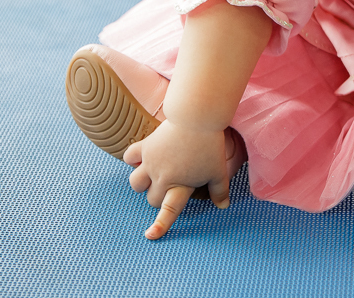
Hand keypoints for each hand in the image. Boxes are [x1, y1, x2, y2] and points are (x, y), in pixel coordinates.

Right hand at [123, 119, 231, 238]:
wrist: (197, 117)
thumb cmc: (210, 145)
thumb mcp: (219, 171)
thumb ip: (220, 191)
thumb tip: (223, 206)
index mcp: (179, 185)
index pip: (168, 211)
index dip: (160, 225)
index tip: (150, 236)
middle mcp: (161, 177)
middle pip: (151, 198)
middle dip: (158, 197)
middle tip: (171, 186)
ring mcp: (150, 162)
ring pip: (135, 182)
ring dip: (142, 183)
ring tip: (152, 176)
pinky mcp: (145, 147)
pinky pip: (129, 157)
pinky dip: (133, 160)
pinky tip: (141, 158)